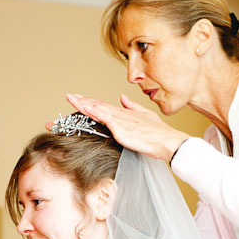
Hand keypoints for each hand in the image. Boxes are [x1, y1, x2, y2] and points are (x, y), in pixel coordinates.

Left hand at [46, 93, 189, 161]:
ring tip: (72, 99)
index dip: (90, 102)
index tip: (78, 98)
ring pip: (99, 110)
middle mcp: (121, 115)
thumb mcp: (145, 116)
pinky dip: (94, 112)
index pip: (103, 106)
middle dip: (82, 101)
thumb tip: (121, 97)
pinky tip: (85, 108)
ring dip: (84, 104)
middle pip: (98, 106)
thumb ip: (131, 106)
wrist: (168, 141)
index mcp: (124, 113)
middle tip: (69, 96)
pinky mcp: (122, 129)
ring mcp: (121, 121)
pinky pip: (105, 119)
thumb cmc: (159, 133)